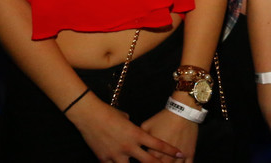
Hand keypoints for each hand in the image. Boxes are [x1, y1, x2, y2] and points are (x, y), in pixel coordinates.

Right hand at [66, 94, 183, 161]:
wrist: (90, 115)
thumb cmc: (109, 113)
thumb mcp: (126, 119)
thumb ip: (134, 128)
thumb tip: (137, 131)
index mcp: (137, 134)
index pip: (158, 144)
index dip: (170, 150)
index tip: (180, 153)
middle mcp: (129, 146)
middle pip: (148, 161)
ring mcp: (116, 154)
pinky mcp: (104, 159)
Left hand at [142, 107, 199, 160]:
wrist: (182, 111)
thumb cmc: (164, 118)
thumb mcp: (146, 126)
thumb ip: (140, 138)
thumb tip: (135, 142)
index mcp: (154, 153)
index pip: (148, 162)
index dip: (146, 161)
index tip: (147, 159)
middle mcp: (166, 158)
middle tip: (156, 160)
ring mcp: (178, 157)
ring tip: (167, 162)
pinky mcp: (189, 153)